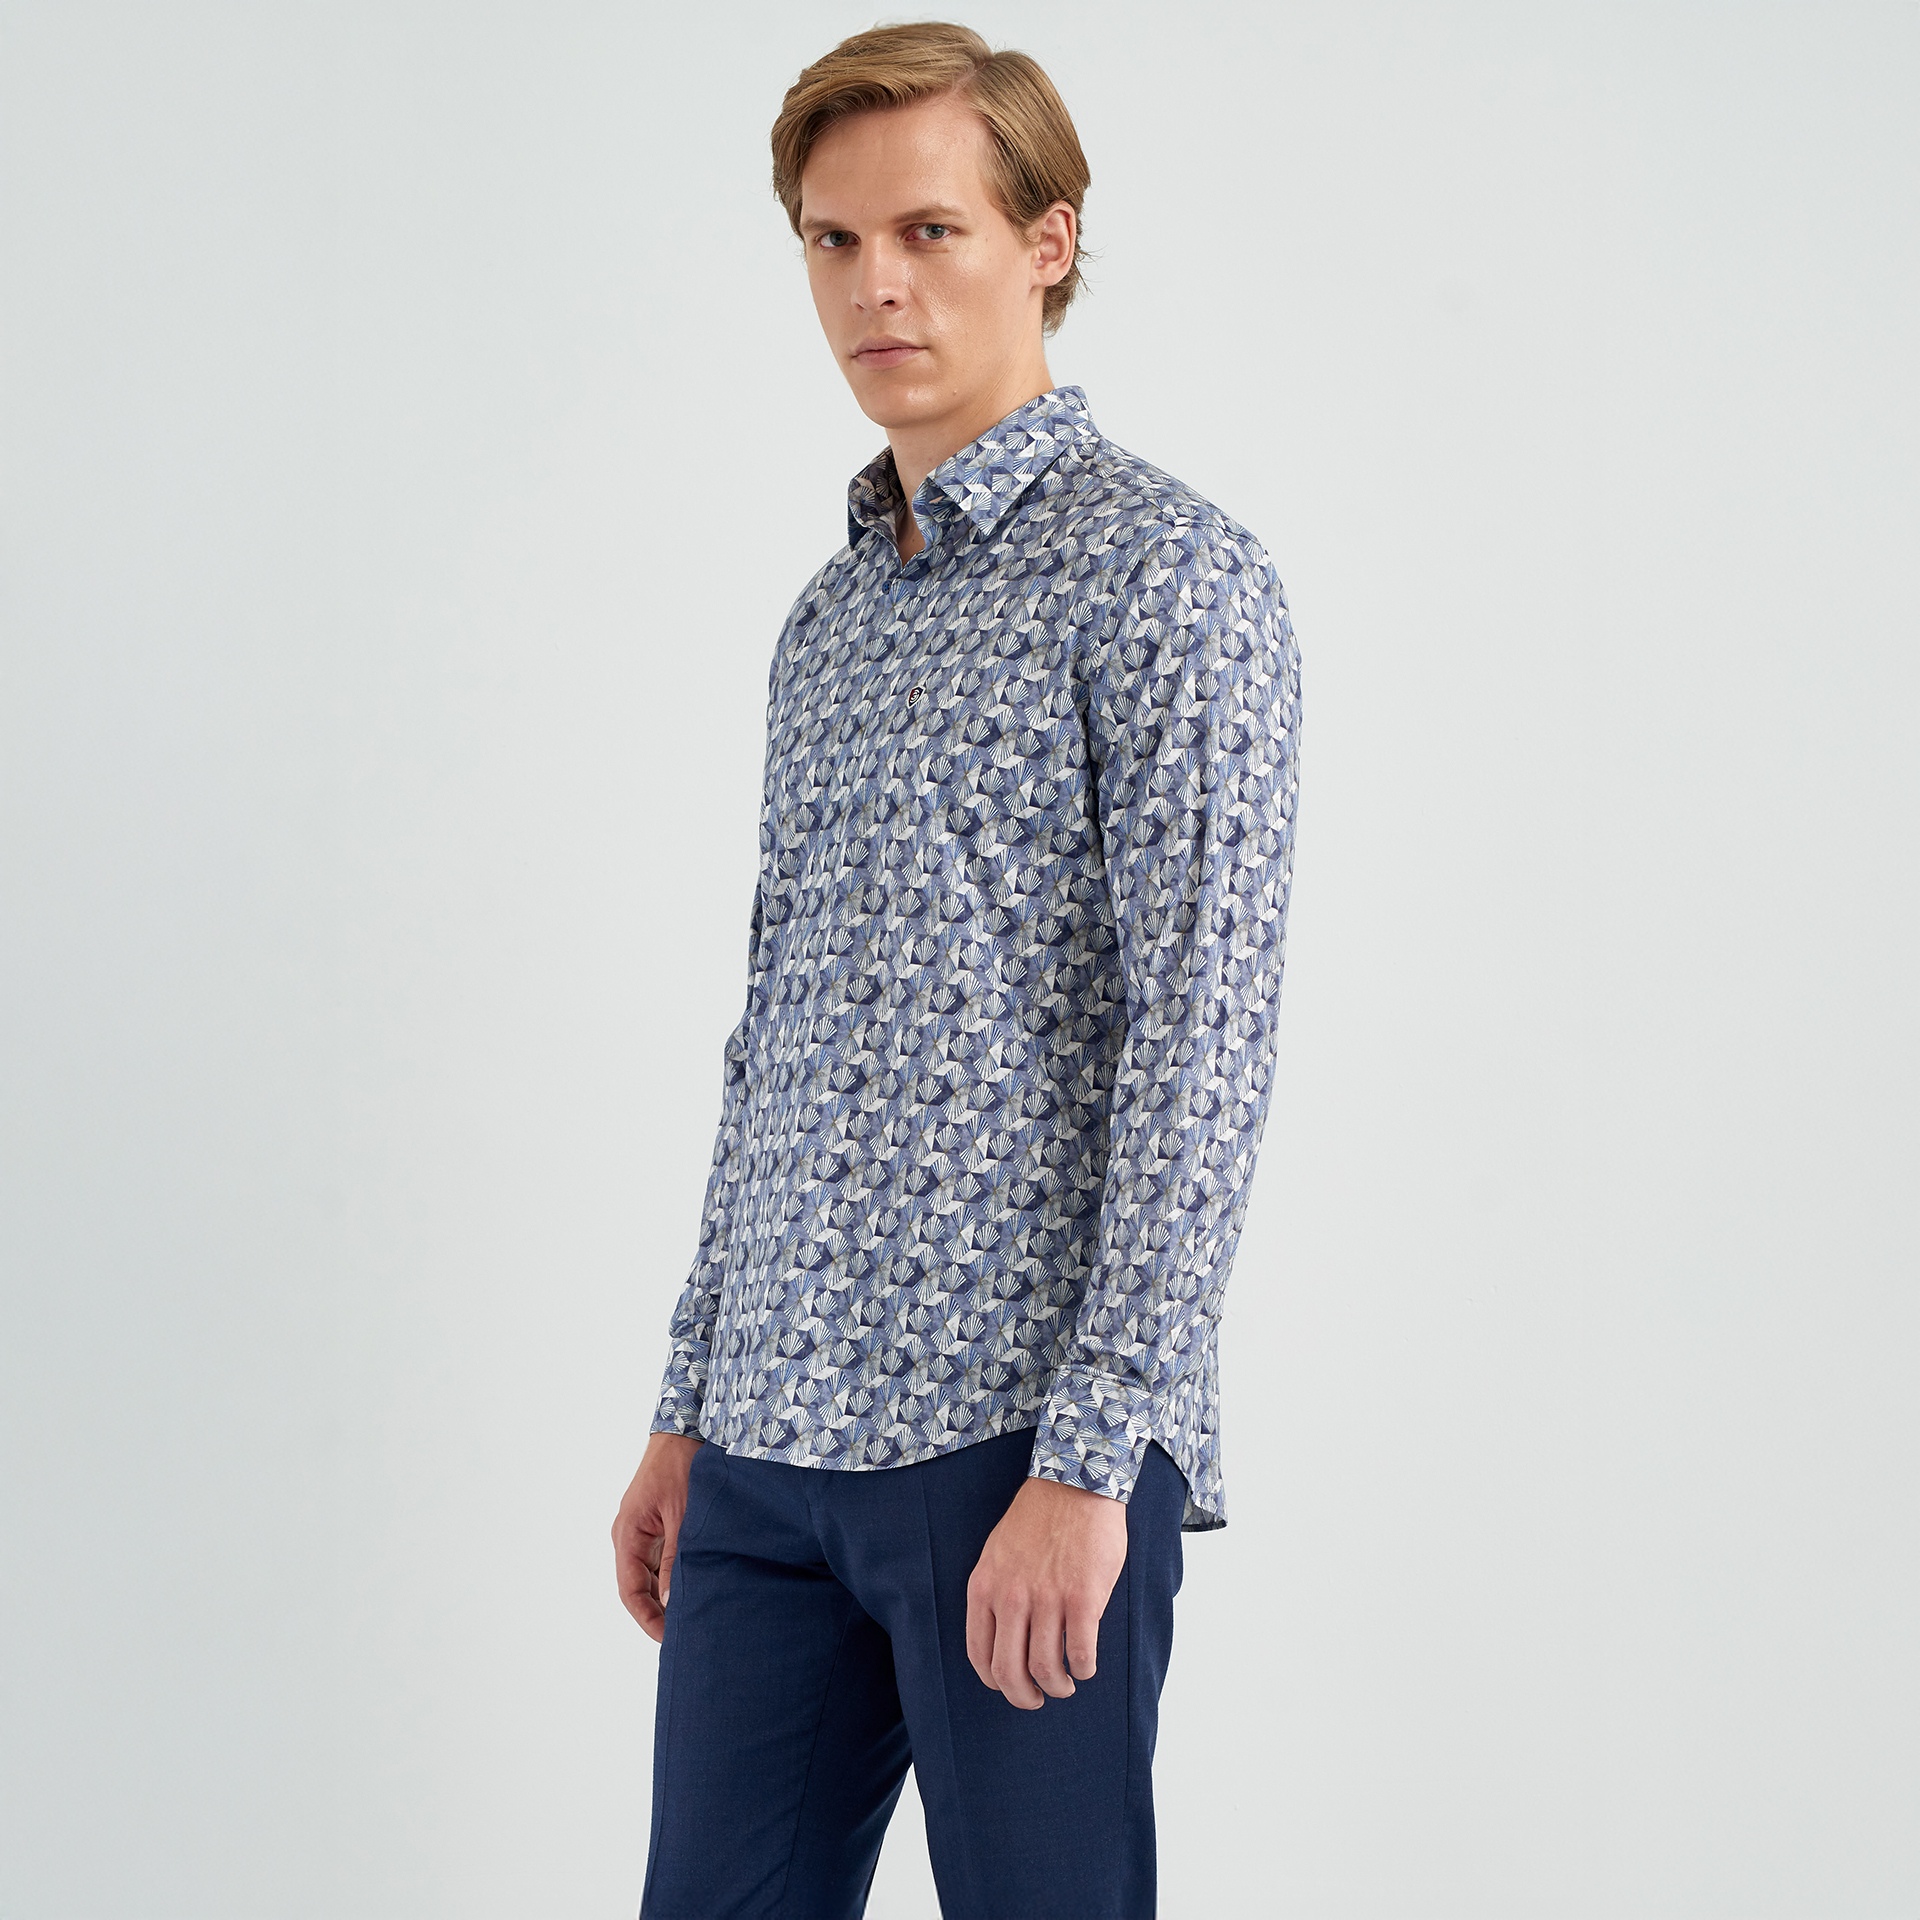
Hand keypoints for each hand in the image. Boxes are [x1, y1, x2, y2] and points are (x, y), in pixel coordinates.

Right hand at [612, 1432, 703, 1641]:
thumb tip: (671, 1602)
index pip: (630, 1591)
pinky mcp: (652, 1525)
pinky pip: (656, 1559)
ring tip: (690, 1614)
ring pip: (647, 1575)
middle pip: (637, 1587)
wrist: (682, 1432)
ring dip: (664, 1594)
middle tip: (684, 1633)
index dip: (647, 1618)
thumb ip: (675, 1559)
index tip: (667, 1639)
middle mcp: (627, 1536)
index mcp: (627, 1535)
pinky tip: (690, 1586)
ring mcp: (639, 1531)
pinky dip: (670, 1575)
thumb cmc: (680, 1468)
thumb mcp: (682, 1517)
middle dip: (656, 1612)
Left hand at [965, 1473, 1127, 1708]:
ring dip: (1057, 1687)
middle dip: (1023, 1697)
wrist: (1073, 1485)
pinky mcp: (1083, 1599)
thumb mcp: (996, 1553)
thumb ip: (994, 1593)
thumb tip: (1001, 1638)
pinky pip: (1081, 1654)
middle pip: (1009, 1672)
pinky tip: (1086, 1665)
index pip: (979, 1654)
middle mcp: (1011, 1597)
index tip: (1009, 1686)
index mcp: (985, 1587)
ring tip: (1065, 1684)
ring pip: (1046, 1669)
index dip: (995, 1681)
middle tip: (1037, 1699)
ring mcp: (1047, 1599)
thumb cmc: (1037, 1519)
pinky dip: (1084, 1670)